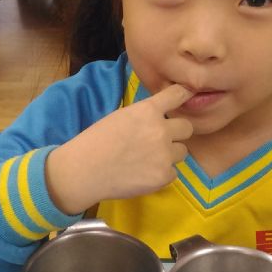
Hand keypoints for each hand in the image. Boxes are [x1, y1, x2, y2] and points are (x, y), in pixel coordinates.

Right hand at [46, 84, 193, 214]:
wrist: (84, 170)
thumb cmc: (96, 141)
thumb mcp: (121, 116)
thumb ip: (145, 115)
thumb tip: (160, 119)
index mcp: (148, 110)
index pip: (178, 95)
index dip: (184, 95)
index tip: (187, 96)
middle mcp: (161, 130)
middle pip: (187, 127)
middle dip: (177, 133)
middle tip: (161, 140)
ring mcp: (164, 155)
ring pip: (182, 152)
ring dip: (170, 154)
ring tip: (148, 160)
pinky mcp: (163, 176)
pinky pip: (173, 173)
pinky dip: (161, 174)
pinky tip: (143, 174)